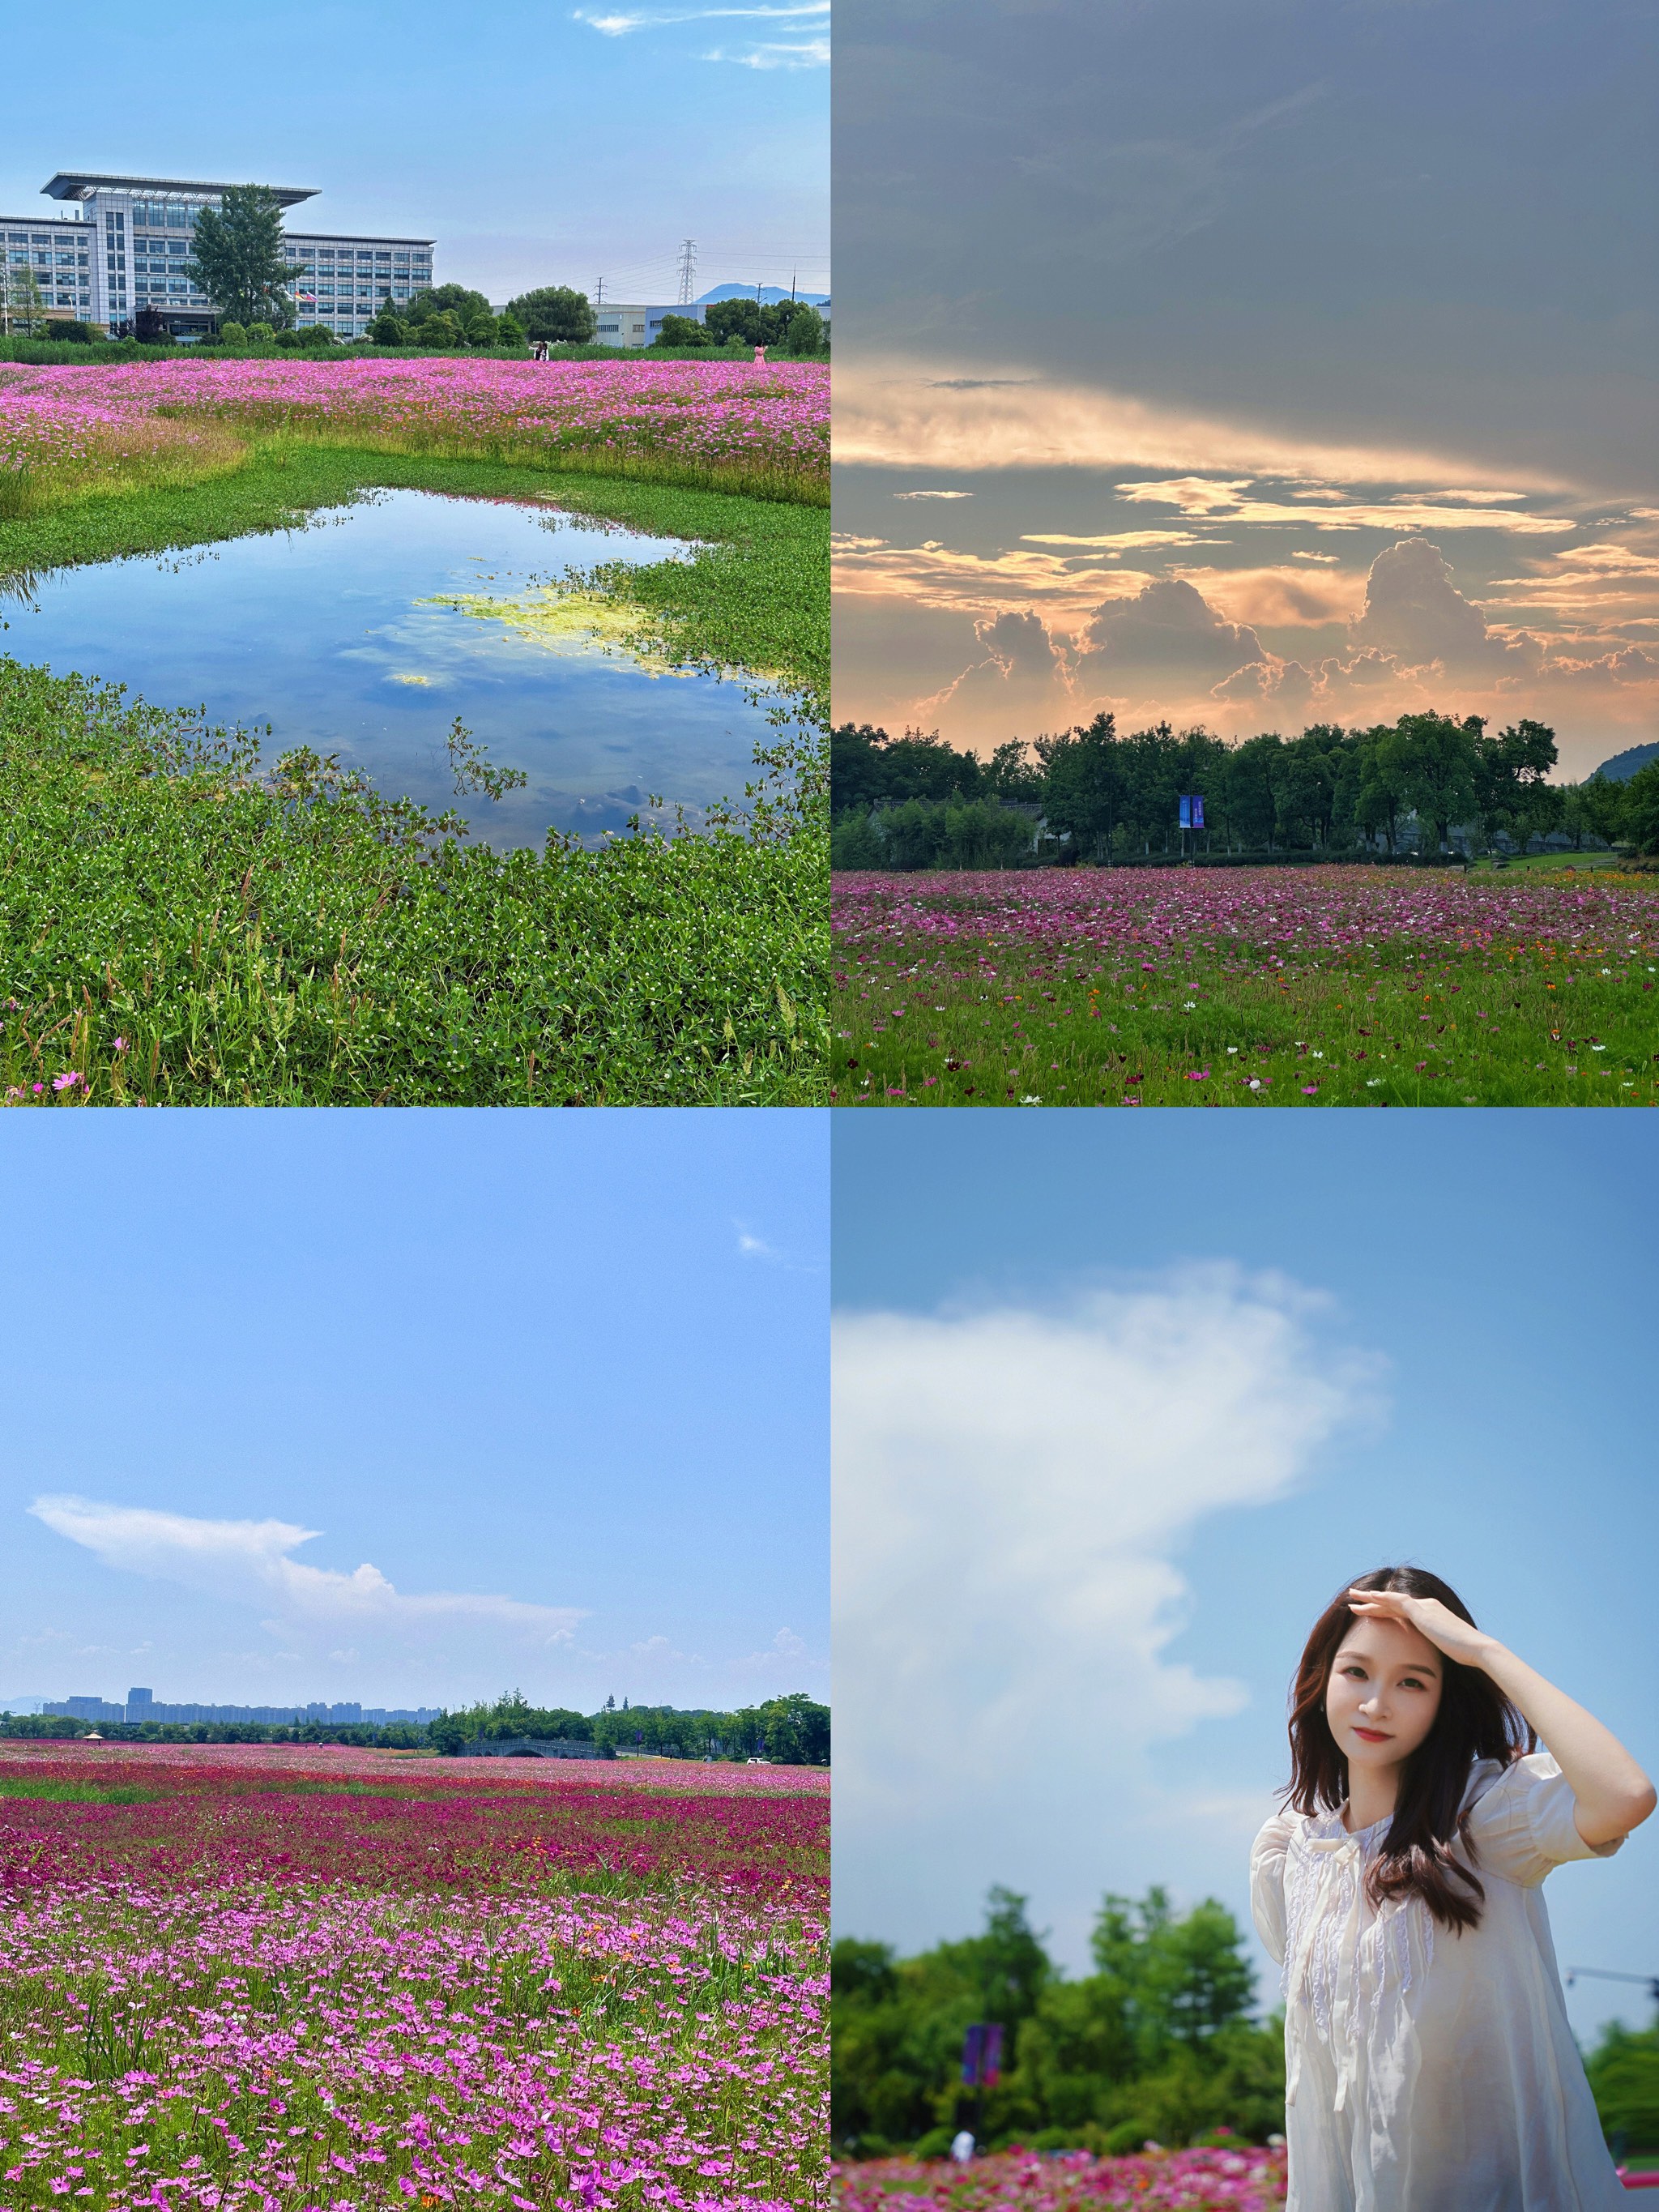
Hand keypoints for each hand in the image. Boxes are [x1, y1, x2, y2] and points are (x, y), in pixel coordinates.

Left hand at [1346, 1586, 1495, 1669]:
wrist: (1475, 1650)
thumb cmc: (1464, 1655)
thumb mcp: (1445, 1649)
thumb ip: (1434, 1647)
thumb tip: (1429, 1657)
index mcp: (1431, 1615)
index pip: (1401, 1610)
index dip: (1384, 1610)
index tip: (1369, 1611)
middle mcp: (1427, 1607)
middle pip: (1393, 1602)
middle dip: (1372, 1601)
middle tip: (1354, 1598)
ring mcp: (1424, 1607)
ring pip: (1390, 1599)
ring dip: (1370, 1598)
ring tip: (1353, 1596)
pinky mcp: (1422, 1612)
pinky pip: (1396, 1601)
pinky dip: (1382, 1598)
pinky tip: (1369, 1598)